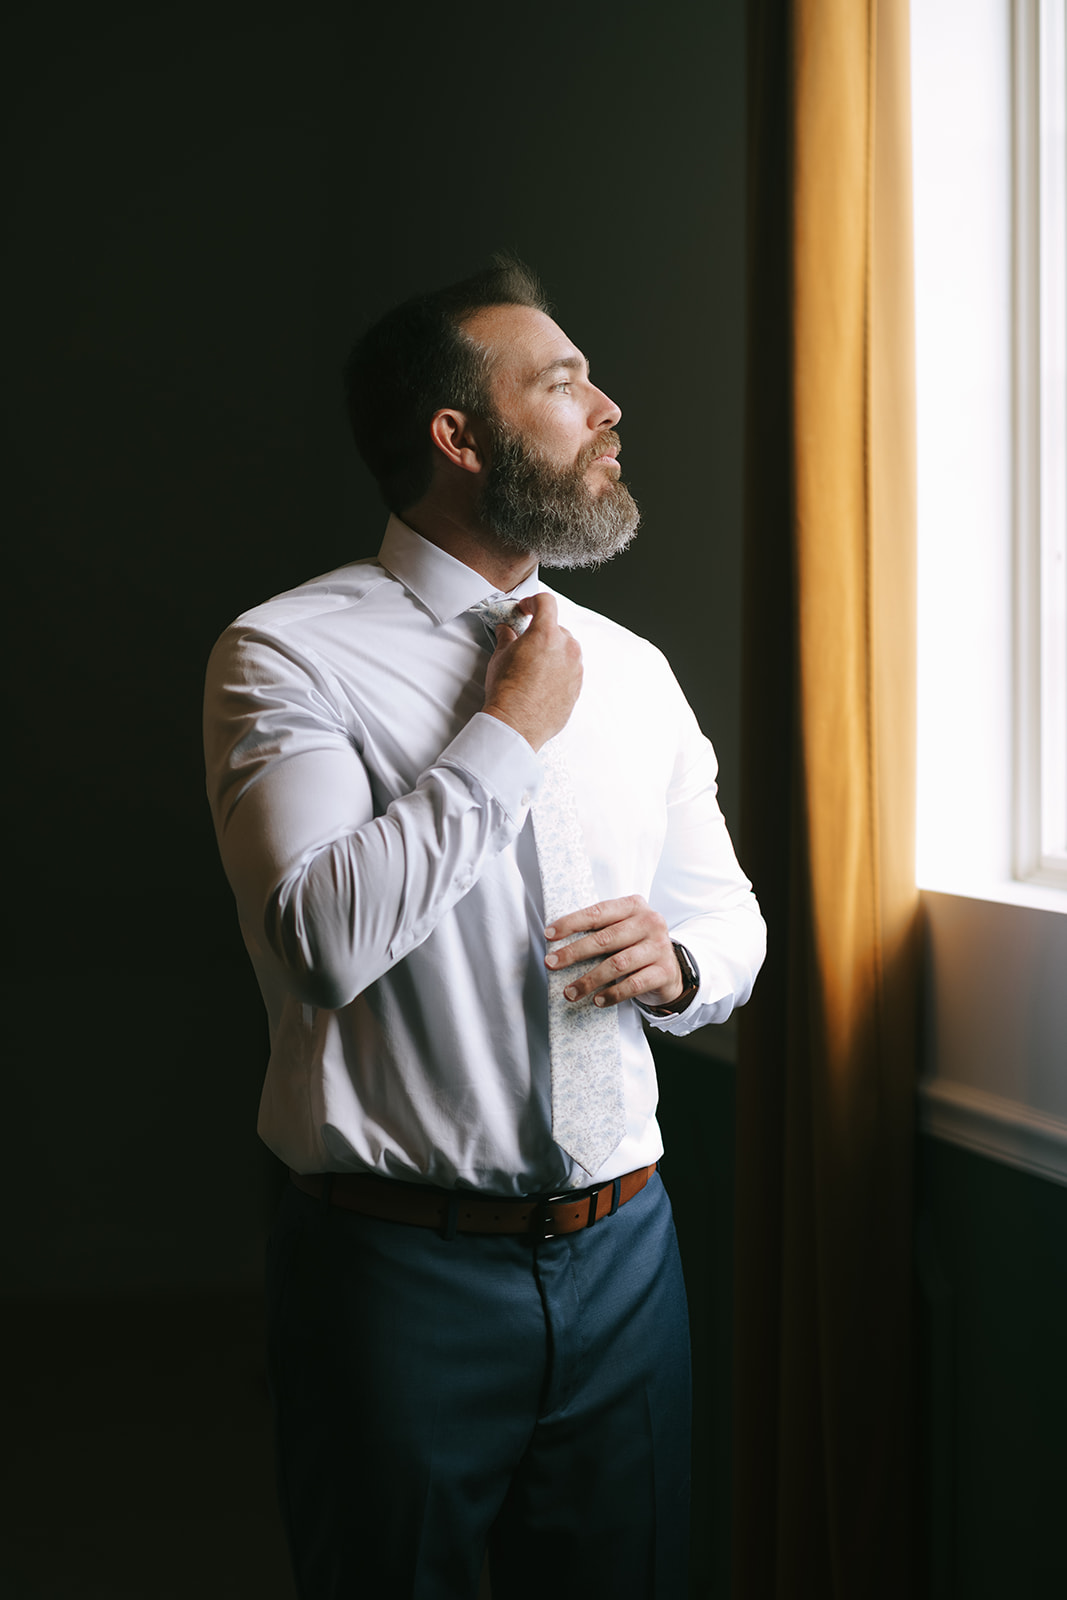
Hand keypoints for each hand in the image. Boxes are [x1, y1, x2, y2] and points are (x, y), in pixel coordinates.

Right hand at [482, 592, 582, 751]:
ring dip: (552, 651)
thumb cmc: (507, 690)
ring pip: (566, 649)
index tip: (526, 609)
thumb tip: (506, 631)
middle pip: (557, 628)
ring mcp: (575, 667)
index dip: (533, 602)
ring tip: (533, 666)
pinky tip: (542, 681)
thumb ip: (507, 638)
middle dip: (541, 632)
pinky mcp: (578, 686)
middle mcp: (566, 647)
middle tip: (524, 644)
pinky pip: (570, 669)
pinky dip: (559, 670)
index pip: (546, 602)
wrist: (517, 723)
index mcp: (546, 633)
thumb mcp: (500, 657)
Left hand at [543, 894, 684, 1008]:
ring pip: (618, 964)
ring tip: (570, 992)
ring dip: (589, 980)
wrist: (670, 967)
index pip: (598, 912)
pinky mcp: (665, 971)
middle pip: (605, 938)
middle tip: (551, 963)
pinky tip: (597, 1000)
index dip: (571, 923)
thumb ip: (599, 930)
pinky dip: (612, 994)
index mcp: (634, 905)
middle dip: (574, 952)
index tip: (549, 935)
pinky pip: (633, 984)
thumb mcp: (621, 929)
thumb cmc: (635, 945)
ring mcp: (660, 947)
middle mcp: (650, 922)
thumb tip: (557, 945)